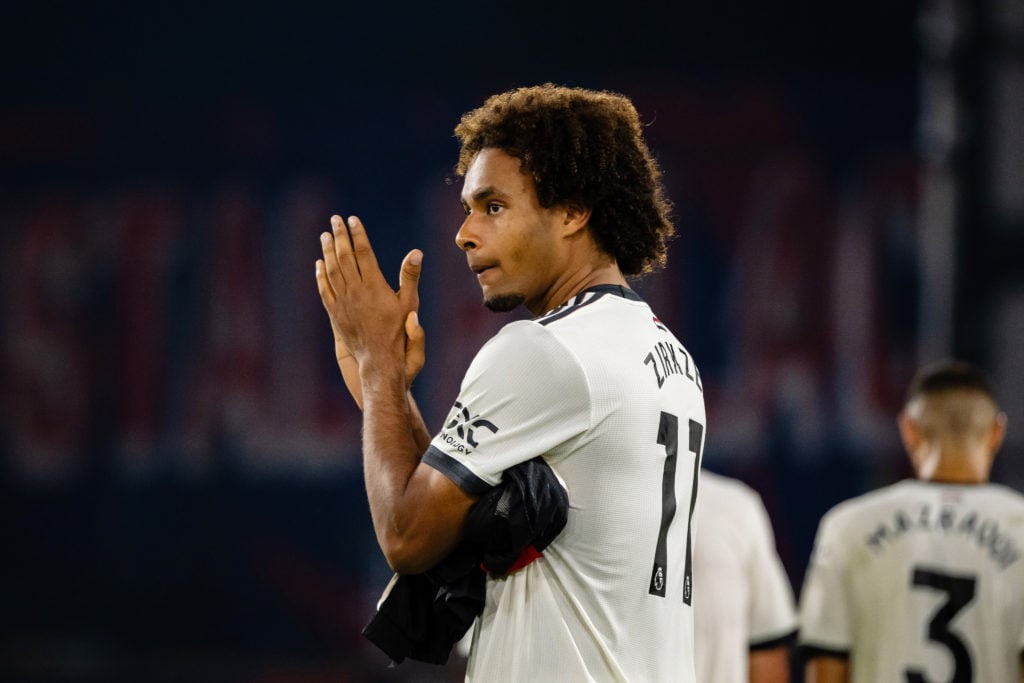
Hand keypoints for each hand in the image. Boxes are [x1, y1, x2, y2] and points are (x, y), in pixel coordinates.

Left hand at [315, 215, 423, 408]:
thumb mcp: (409, 304)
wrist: (380, 360)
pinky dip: (321, 276)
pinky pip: (325, 290)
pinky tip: (319, 265)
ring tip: (325, 236)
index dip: (358, 234)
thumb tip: (416, 252)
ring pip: (332, 271)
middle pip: (345, 257)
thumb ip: (410, 277)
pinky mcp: (336, 314)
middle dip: (339, 236)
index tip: (352, 219)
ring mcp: (343, 303)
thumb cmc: (399, 333)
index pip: (363, 252)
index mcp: (375, 286)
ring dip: (328, 252)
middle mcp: (356, 291)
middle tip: (335, 220)